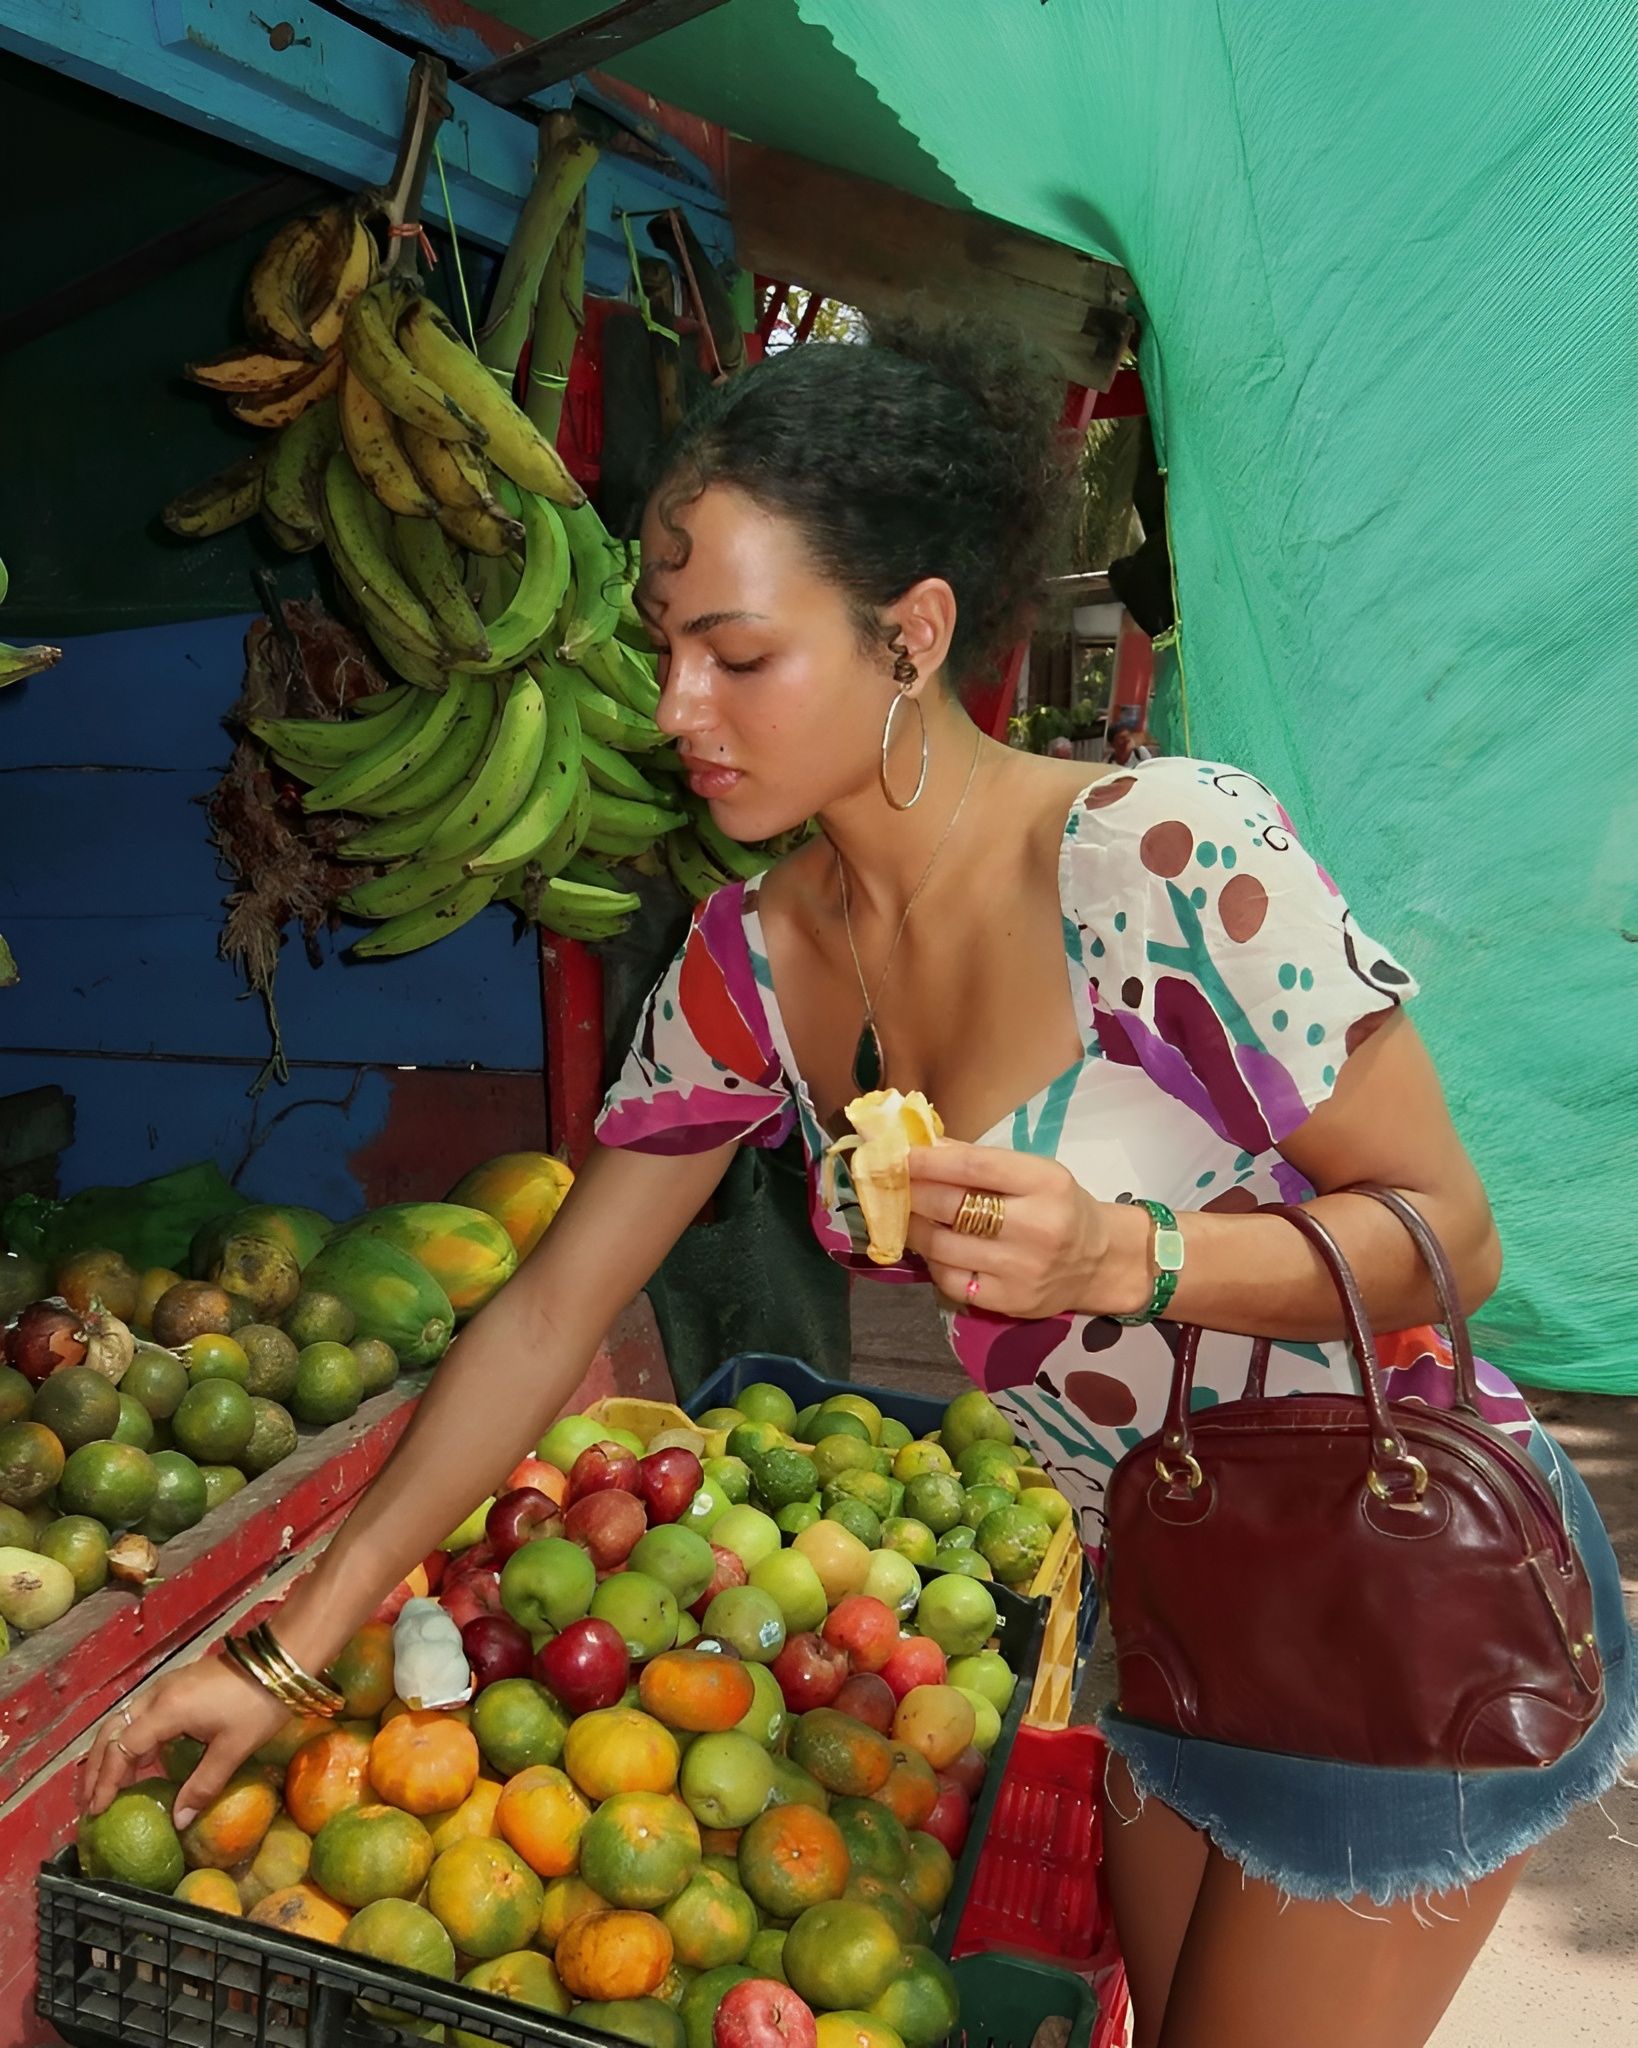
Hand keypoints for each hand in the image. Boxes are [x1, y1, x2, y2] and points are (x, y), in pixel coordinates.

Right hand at [81, 1652, 291, 1827]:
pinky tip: (138, 1761)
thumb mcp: (233, 1749)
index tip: (97, 1809)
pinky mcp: (179, 1684)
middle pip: (113, 1731)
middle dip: (97, 1766)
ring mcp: (168, 1685)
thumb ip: (203, 1785)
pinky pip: (142, 1714)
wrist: (283, 1658)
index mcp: (167, 1709)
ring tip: (105, 1785)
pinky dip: (131, 1739)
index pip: (123, 1748)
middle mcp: (159, 1694)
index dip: (108, 1781)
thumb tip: (179, 1821)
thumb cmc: (259, 1704)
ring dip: (111, 1751)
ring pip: (125, 1720)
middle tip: (88, 1800)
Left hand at [906, 1139, 1151, 1319]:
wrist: (1099, 1261)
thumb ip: (980, 1161)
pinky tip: (931, 1248)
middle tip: (890, 1185)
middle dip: (912, 1193)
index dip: (928, 1162)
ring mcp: (1022, 1269)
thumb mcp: (1034, 1173)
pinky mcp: (1010, 1301)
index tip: (899, 1156)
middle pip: (952, 1207)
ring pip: (944, 1247)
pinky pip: (952, 1281)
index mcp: (1046, 1183)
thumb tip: (922, 1146)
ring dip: (914, 1228)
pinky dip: (933, 1262)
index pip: (974, 1168)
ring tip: (904, 1216)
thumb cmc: (1058, 1206)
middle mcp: (1037, 1227)